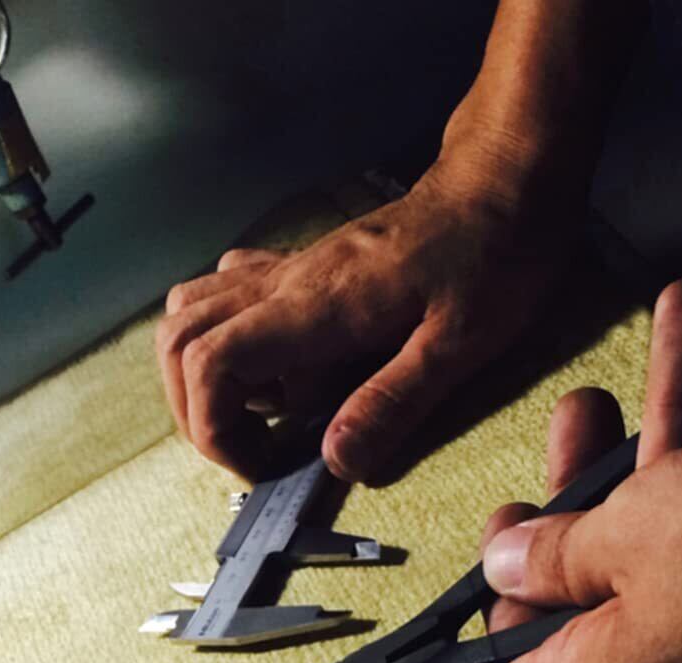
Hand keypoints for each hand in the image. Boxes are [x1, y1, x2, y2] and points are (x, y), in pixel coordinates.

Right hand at [155, 148, 576, 482]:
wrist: (503, 177)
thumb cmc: (494, 253)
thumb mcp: (462, 341)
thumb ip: (393, 402)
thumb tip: (335, 461)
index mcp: (315, 307)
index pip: (211, 361)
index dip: (214, 428)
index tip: (262, 464)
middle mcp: (283, 285)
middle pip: (178, 340)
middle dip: (195, 412)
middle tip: (254, 451)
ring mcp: (284, 272)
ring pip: (187, 312)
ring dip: (197, 374)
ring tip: (254, 416)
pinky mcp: (296, 268)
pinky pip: (221, 293)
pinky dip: (220, 338)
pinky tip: (268, 368)